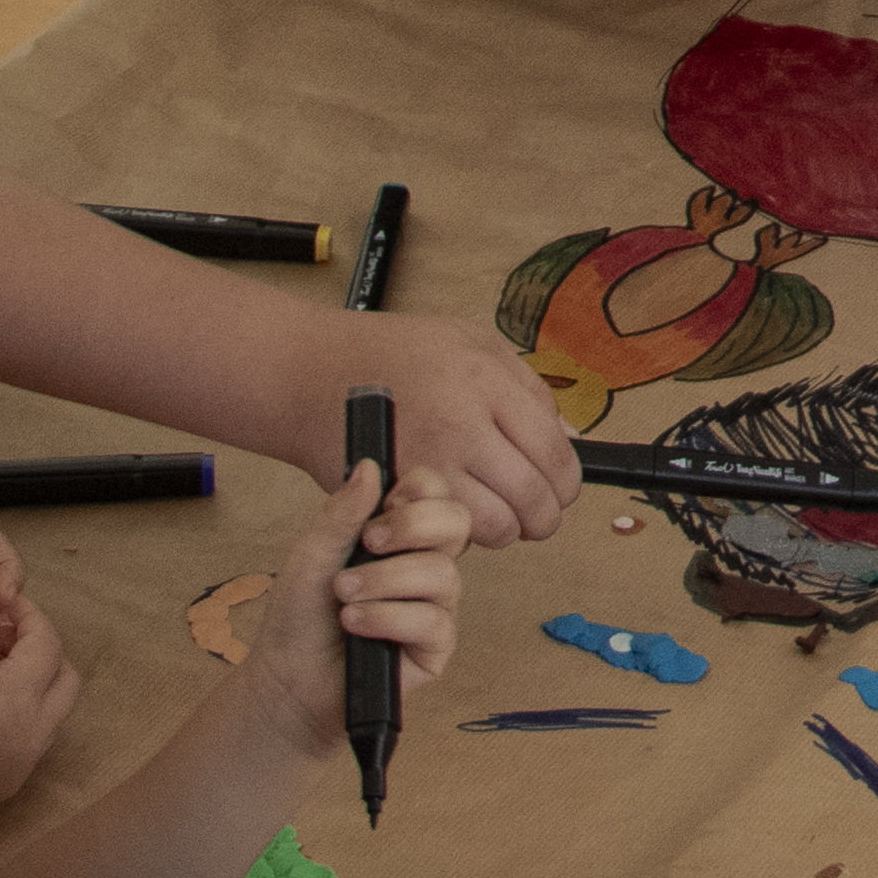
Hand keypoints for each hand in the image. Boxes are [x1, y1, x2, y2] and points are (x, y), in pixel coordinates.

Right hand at [0, 526, 77, 833]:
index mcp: (14, 706)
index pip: (48, 646)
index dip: (30, 616)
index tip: (5, 603)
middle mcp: (28, 741)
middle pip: (64, 681)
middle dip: (41, 649)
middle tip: (0, 634)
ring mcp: (16, 770)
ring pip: (51, 714)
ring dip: (31, 685)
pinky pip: (28, 741)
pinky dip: (18, 715)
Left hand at [245, 458, 469, 748]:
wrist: (289, 676)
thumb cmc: (301, 614)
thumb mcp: (313, 552)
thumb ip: (343, 511)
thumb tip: (369, 465)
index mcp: (402, 535)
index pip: (438, 493)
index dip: (421, 490)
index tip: (384, 504)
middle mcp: (426, 564)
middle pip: (457, 522)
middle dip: (412, 526)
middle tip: (369, 542)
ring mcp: (435, 605)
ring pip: (442, 574)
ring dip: (384, 581)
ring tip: (345, 597)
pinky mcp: (436, 647)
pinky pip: (432, 621)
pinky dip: (387, 618)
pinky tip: (356, 625)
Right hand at [310, 315, 577, 543]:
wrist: (307, 374)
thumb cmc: (387, 353)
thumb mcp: (470, 341)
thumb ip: (526, 388)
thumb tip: (570, 438)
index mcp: (486, 382)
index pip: (554, 452)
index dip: (566, 483)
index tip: (561, 489)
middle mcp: (461, 424)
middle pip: (532, 497)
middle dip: (544, 517)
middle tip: (538, 516)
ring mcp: (428, 463)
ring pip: (495, 527)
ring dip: (504, 531)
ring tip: (498, 516)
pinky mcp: (396, 495)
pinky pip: (448, 534)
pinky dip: (459, 536)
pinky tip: (455, 514)